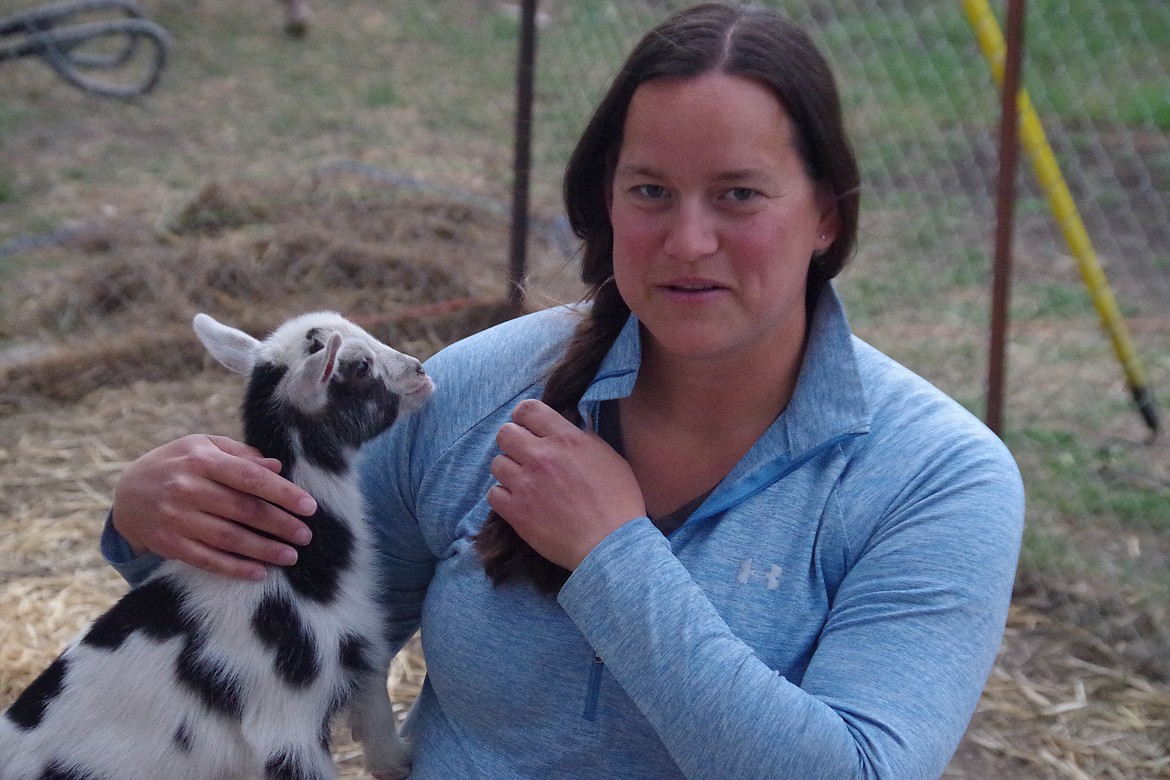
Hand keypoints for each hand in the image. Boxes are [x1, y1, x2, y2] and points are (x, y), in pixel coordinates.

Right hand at [111, 434, 316, 579]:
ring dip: (263, 549)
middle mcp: (188, 488)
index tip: (309, 507)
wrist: (127, 492)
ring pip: (228, 538)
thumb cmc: (178, 464)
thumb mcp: (204, 447)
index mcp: (202, 459)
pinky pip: (207, 559)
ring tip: (291, 555)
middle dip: (279, 524)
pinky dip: (235, 568)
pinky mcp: (168, 544)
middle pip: (243, 510)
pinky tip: (259, 572)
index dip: (283, 493)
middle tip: (305, 535)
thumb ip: (241, 455)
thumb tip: (277, 467)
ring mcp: (176, 518)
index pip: (250, 478)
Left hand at [487, 399, 645, 570]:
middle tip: (524, 455)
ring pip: (497, 463)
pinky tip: (519, 501)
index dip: (523, 415)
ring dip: (508, 470)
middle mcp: (541, 456)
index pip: (528, 409)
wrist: (610, 544)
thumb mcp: (610, 458)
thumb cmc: (618, 502)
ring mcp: (525, 484)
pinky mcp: (516, 512)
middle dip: (513, 441)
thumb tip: (575, 426)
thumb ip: (587, 439)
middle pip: (505, 433)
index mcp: (566, 438)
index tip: (526, 425)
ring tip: (523, 481)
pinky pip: (493, 493)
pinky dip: (503, 496)